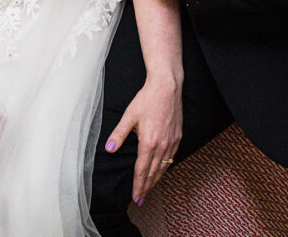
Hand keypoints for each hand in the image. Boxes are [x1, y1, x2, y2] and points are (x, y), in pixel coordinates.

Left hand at [104, 77, 181, 204]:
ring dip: (156, 180)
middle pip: (153, 173)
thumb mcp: (129, 116)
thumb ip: (119, 134)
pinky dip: (166, 167)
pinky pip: (172, 157)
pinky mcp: (178, 136)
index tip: (135, 197)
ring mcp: (172, 141)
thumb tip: (109, 149)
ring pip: (163, 167)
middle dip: (146, 187)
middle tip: (141, 200)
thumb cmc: (147, 99)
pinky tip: (162, 170)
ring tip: (150, 189)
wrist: (167, 87)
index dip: (138, 186)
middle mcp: (162, 145)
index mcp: (148, 142)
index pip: (141, 170)